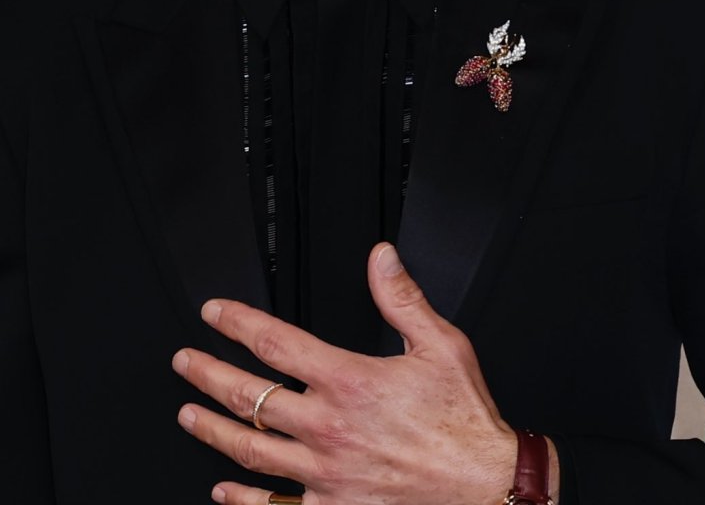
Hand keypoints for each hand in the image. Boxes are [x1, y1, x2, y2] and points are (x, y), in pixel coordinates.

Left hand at [173, 242, 519, 504]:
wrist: (484, 489)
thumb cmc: (463, 422)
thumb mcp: (441, 345)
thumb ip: (402, 298)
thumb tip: (381, 258)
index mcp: (349, 382)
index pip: (276, 343)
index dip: (237, 324)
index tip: (214, 314)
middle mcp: (329, 428)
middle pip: (249, 397)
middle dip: (209, 375)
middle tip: (185, 362)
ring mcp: (325, 474)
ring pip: (251, 450)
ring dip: (213, 429)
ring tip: (188, 415)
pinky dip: (244, 500)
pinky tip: (224, 491)